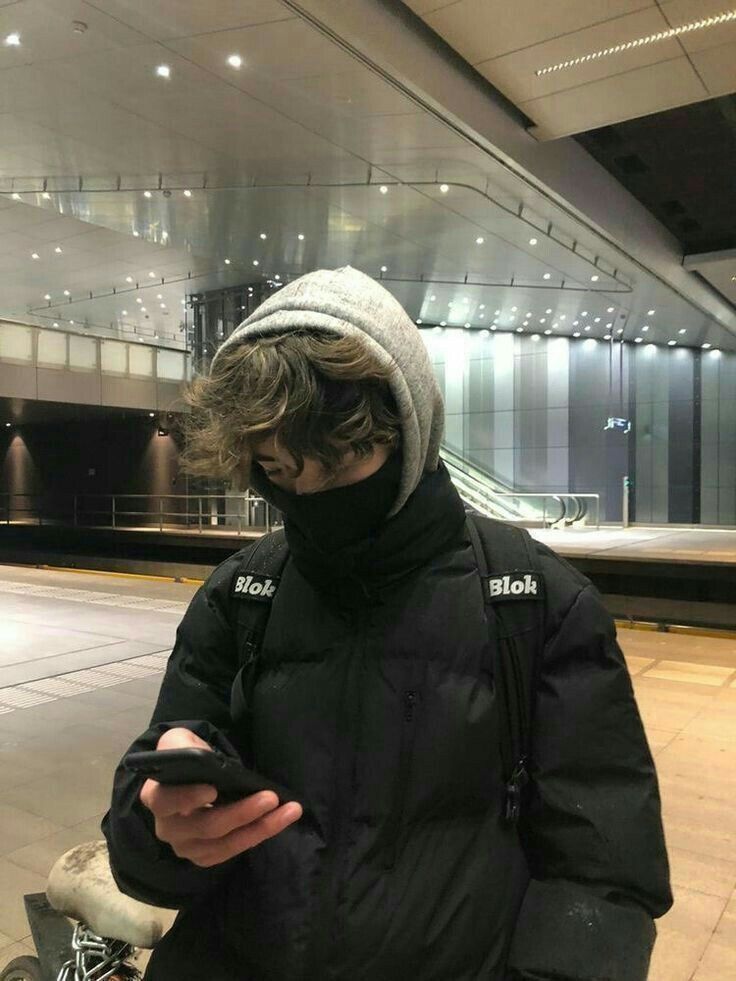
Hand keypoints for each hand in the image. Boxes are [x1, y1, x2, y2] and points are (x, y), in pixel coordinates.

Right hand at [139, 727, 302, 867]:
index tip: (213, 789)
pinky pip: (234, 851)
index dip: (187, 798)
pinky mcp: (205, 856)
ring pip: (225, 843)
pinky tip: (279, 821)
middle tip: (270, 798)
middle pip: (206, 826)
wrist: (188, 779)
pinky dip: (258, 835)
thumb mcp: (179, 741)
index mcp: (156, 797)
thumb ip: (182, 745)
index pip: (165, 801)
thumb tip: (203, 759)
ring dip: (260, 827)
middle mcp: (168, 828)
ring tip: (289, 810)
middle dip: (241, 812)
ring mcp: (187, 847)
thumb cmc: (184, 758)